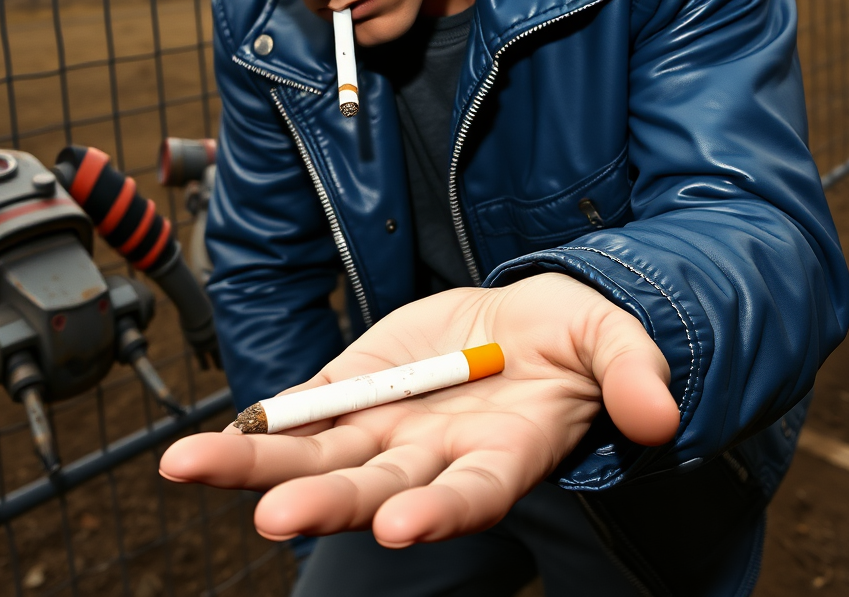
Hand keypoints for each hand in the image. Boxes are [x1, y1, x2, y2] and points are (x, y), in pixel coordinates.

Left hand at [160, 272, 678, 546]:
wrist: (525, 322)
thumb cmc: (572, 343)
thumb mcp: (613, 341)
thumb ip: (631, 373)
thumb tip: (657, 413)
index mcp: (501, 452)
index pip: (472, 492)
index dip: (442, 510)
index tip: (406, 525)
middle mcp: (433, 454)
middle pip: (374, 489)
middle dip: (326, 502)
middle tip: (272, 514)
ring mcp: (388, 422)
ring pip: (319, 454)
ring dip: (260, 463)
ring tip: (192, 467)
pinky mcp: (357, 386)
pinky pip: (305, 410)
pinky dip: (265, 422)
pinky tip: (215, 433)